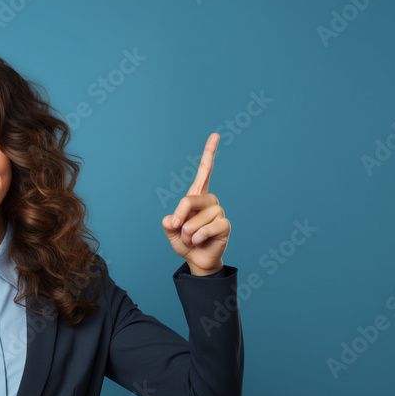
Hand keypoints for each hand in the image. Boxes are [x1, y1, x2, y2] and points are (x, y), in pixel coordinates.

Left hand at [161, 133, 230, 275]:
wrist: (196, 260)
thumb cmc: (185, 242)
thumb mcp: (171, 230)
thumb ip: (169, 222)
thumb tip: (173, 219)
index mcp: (197, 196)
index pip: (205, 171)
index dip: (209, 153)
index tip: (215, 135)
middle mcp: (210, 201)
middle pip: (190, 199)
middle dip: (180, 216)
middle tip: (178, 228)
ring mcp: (219, 212)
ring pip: (198, 218)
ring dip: (190, 232)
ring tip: (192, 238)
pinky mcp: (225, 225)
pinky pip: (209, 227)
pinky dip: (200, 237)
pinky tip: (200, 241)